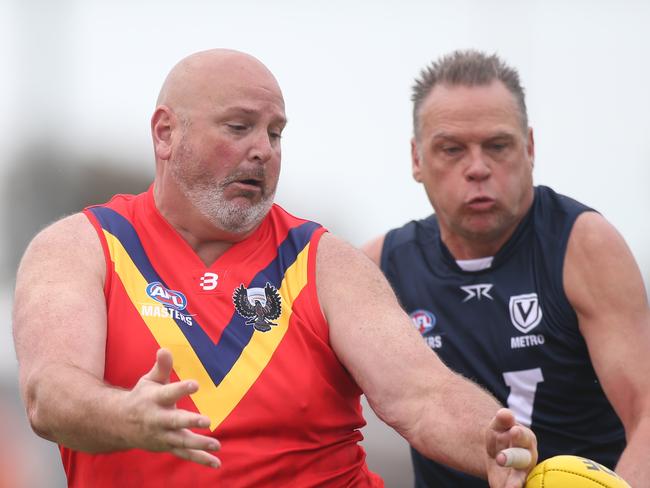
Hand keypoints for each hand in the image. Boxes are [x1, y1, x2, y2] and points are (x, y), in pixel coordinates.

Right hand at [122, 348, 220, 467]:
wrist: (119, 424)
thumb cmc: (142, 397)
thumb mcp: (149, 380)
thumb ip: (161, 367)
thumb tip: (165, 349)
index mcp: (154, 399)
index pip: (169, 393)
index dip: (181, 388)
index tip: (195, 384)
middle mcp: (157, 419)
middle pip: (174, 421)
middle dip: (189, 421)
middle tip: (206, 420)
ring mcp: (162, 436)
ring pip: (181, 441)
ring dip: (199, 444)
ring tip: (216, 444)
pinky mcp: (167, 446)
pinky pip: (185, 454)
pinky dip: (200, 459)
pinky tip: (216, 463)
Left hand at [485, 408, 536, 487]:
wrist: (497, 454)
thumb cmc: (501, 436)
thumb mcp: (499, 425)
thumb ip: (502, 419)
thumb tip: (505, 413)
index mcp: (525, 438)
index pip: (522, 435)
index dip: (518, 433)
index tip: (514, 431)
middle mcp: (527, 457)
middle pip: (521, 458)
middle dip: (511, 457)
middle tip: (500, 458)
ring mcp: (521, 473)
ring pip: (519, 479)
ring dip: (514, 483)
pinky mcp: (513, 484)